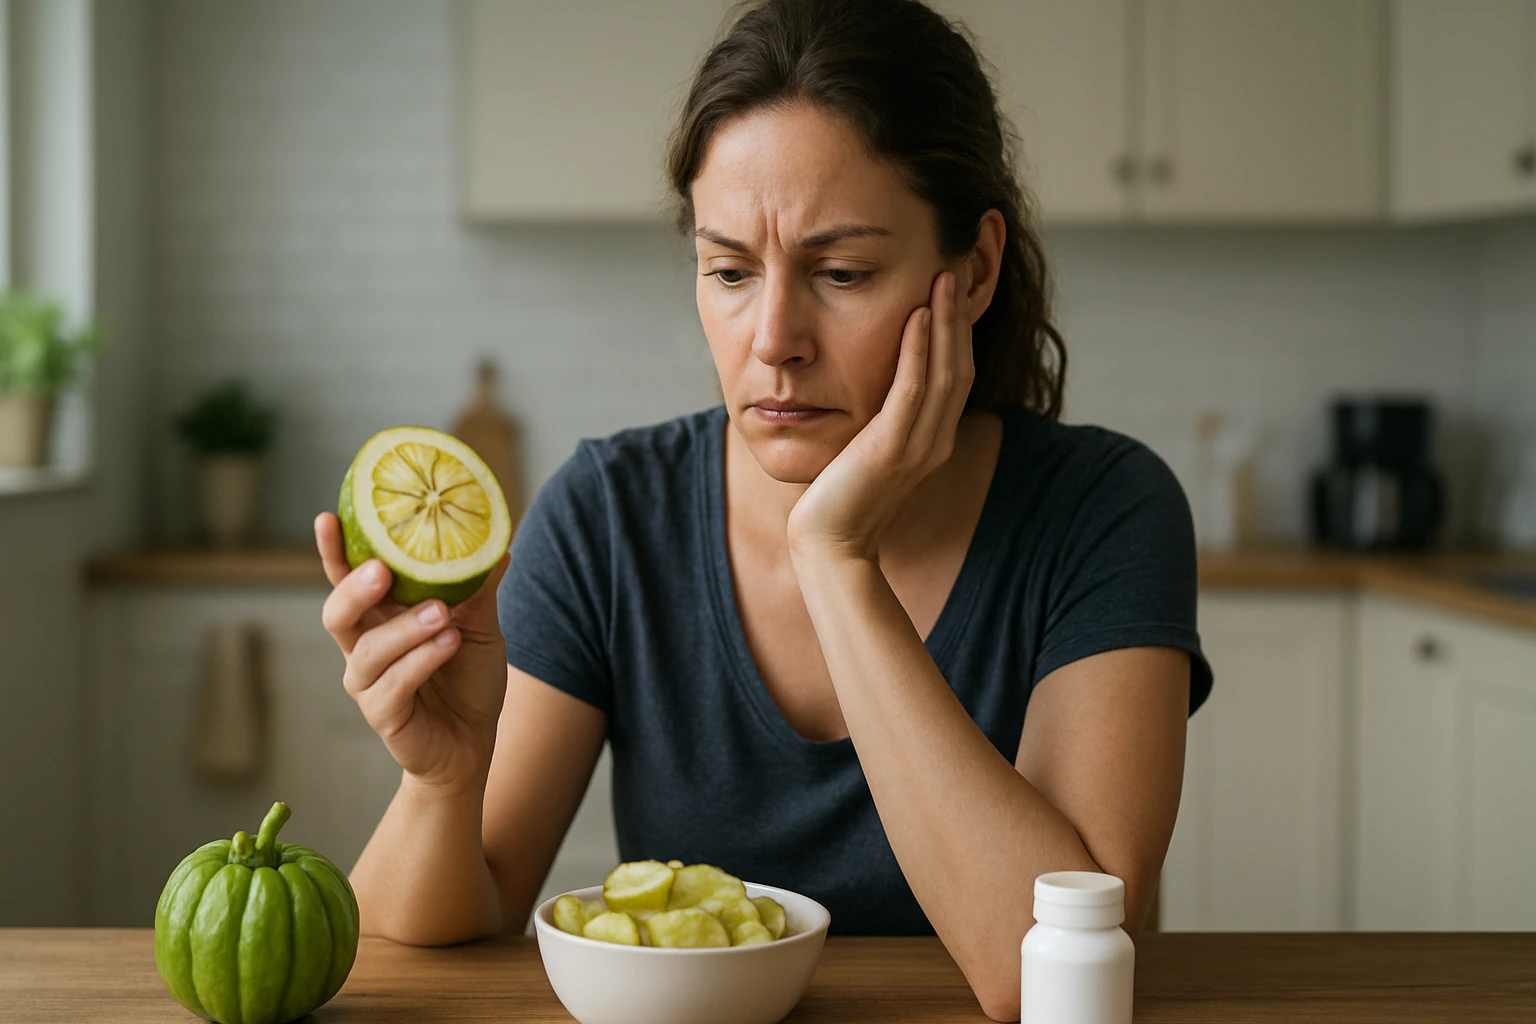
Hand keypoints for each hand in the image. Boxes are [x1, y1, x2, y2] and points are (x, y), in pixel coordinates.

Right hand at [315, 512, 510, 792]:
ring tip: (442, 613)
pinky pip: (394, 684)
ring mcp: (369, 683)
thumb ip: (479, 587)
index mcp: (380, 617)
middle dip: (355, 589)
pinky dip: (422, 660)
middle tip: (383, 569)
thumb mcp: (481, 625)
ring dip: (406, 627)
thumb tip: (496, 542)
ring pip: (371, 649)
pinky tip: (449, 644)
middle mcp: (364, 647)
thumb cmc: (468, 678)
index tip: (327, 517)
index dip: (333, 552)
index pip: (346, 579)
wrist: (474, 742)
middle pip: (338, 613)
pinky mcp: (383, 714)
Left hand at [786, 269, 974, 562]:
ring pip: (943, 372)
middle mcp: (934, 441)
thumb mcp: (866, 453)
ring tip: (943, 277)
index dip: (957, 331)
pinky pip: (912, 391)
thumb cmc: (838, 502)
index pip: (954, 375)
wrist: (829, 547)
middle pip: (958, 366)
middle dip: (959, 316)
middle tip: (957, 267)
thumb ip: (880, 423)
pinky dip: (918, 351)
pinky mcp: (892, 450)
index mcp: (931, 441)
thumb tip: (870, 388)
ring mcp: (918, 446)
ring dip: (945, 322)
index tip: (951, 288)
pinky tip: (917, 316)